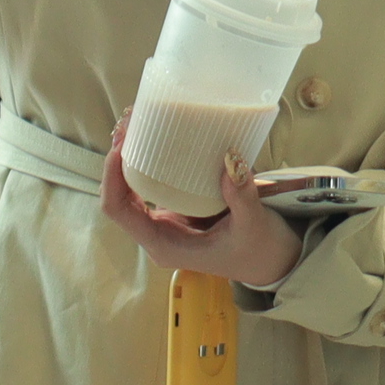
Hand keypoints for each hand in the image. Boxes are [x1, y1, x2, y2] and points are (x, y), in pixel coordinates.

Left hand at [99, 113, 301, 288]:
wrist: (272, 263)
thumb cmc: (260, 249)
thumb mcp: (253, 223)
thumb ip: (241, 195)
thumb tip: (231, 158)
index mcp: (165, 245)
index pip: (119, 211)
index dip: (111, 177)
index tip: (121, 145)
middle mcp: (158, 235)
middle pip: (120, 196)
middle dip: (118, 159)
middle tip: (129, 122)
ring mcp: (165, 224)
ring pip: (132, 190)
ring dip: (130, 157)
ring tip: (136, 122)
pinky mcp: (177, 212)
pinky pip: (152, 185)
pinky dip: (149, 161)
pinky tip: (155, 136)